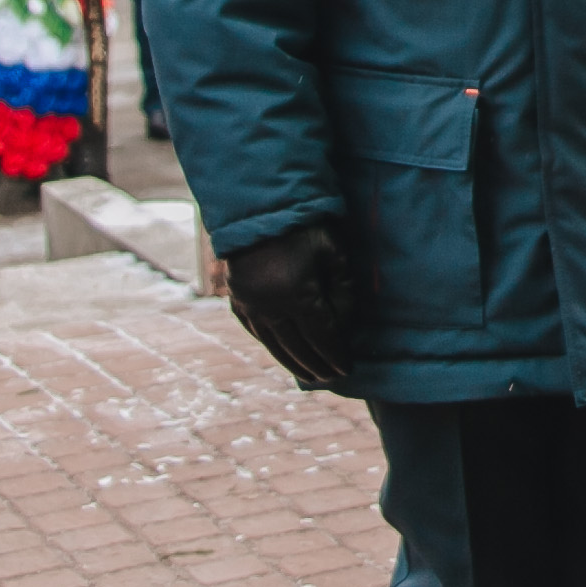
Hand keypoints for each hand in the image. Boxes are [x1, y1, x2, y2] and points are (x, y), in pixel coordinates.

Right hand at [223, 223, 359, 390]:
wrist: (258, 208)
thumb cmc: (305, 227)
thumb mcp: (334, 253)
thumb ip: (343, 290)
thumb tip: (345, 326)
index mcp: (297, 294)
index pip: (322, 336)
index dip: (336, 355)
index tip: (348, 369)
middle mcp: (270, 306)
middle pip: (298, 347)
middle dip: (318, 365)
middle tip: (333, 378)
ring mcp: (249, 306)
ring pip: (275, 345)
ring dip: (294, 363)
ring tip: (312, 376)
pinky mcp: (237, 301)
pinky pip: (256, 332)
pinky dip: (272, 346)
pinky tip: (283, 353)